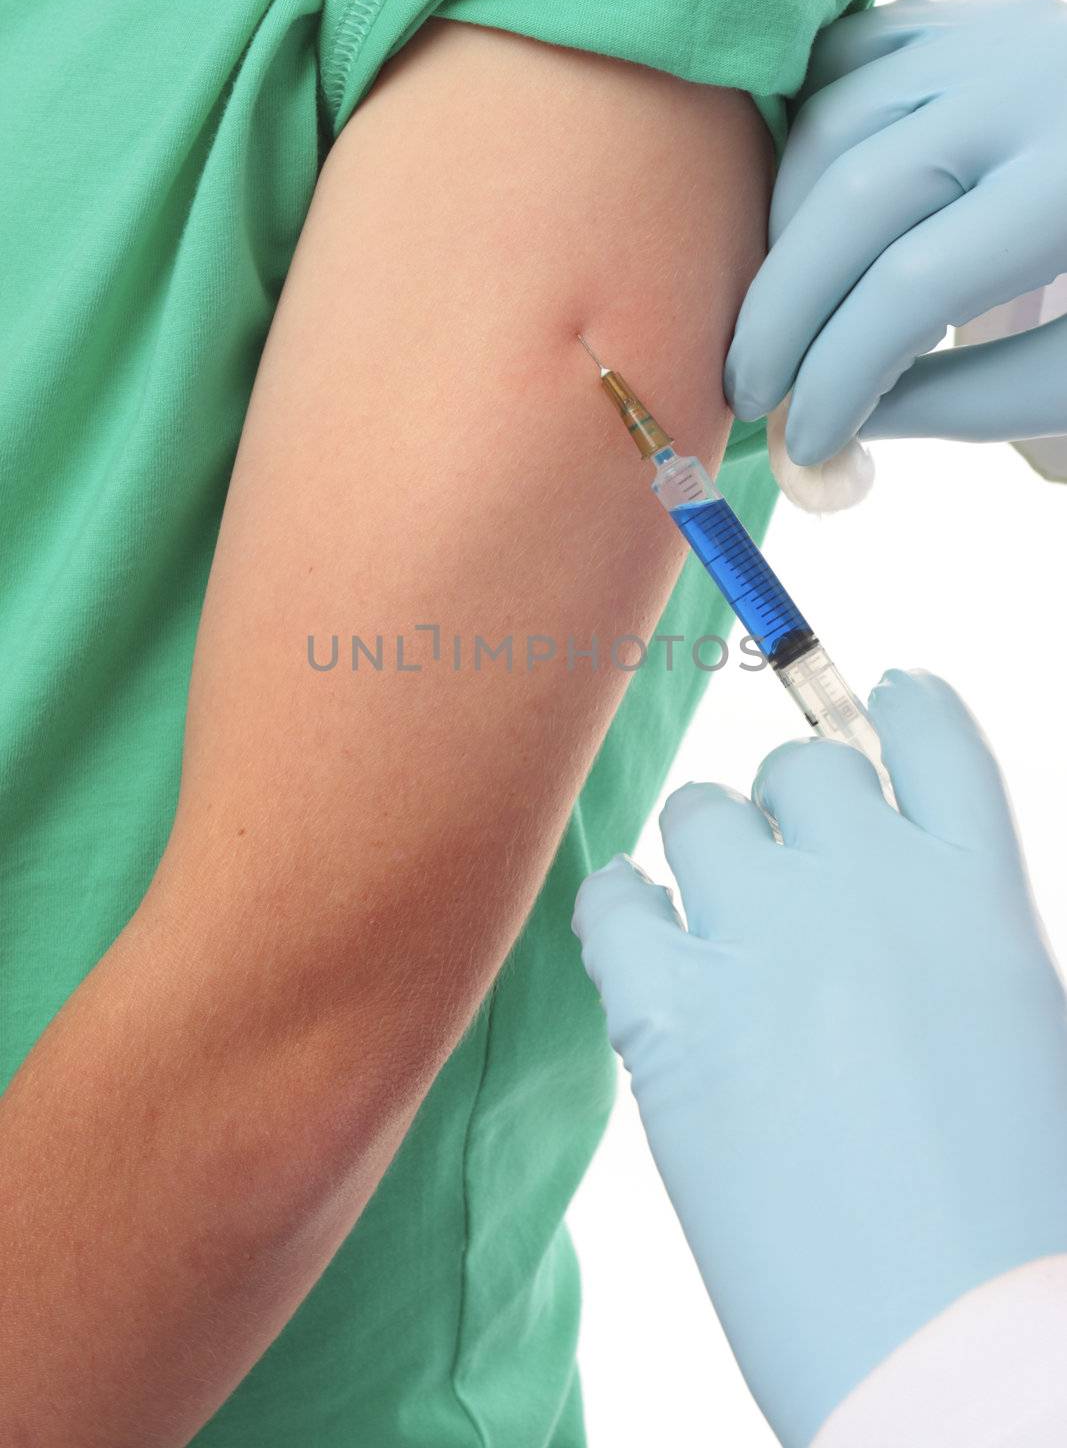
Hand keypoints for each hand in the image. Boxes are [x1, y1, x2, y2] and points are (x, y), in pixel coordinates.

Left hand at [573, 672, 1066, 1445]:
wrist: (957, 1352)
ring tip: (718, 935)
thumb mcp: (1012, 1032)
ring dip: (707, 859)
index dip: (895, 708)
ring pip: (700, 815)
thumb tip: (869, 894)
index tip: (874, 699)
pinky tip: (644, 956)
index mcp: (978, 890)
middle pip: (798, 766)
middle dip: (789, 810)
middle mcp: (870, 885)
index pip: (928, 736)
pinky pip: (615, 900)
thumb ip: (940, 939)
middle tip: (784, 884)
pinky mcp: (674, 1012)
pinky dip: (623, 916)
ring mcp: (769, 939)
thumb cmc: (1008, 1219)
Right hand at [725, 0, 1066, 464]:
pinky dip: (801, 140)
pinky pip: (845, 64)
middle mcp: (1031, 82)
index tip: (806, 439)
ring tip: (783, 317)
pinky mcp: (972, 15)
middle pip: (849, 197)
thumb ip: (973, 398)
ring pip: (829, 124)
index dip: (840, 374)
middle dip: (781, 312)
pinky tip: (798, 219)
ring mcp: (994, 32)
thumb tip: (842, 426)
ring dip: (781, 233)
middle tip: (749, 392)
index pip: (914, 286)